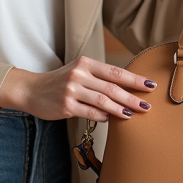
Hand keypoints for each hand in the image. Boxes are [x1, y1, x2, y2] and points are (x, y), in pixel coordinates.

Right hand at [0, 57, 156, 121]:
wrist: (32, 90)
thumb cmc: (60, 82)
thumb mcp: (78, 72)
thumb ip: (98, 78)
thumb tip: (126, 90)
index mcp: (85, 63)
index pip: (115, 71)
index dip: (134, 79)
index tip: (150, 85)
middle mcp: (79, 74)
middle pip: (112, 87)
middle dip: (132, 97)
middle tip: (147, 105)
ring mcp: (72, 90)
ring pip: (103, 100)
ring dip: (120, 109)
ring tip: (133, 114)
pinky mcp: (66, 106)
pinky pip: (90, 112)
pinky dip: (103, 116)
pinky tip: (112, 119)